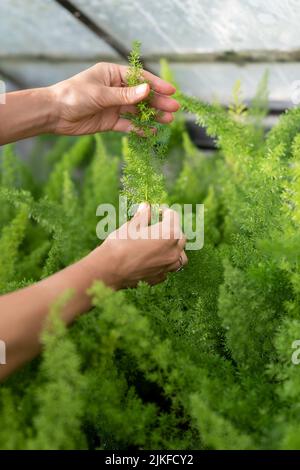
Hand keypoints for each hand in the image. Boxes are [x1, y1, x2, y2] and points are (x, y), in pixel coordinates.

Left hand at [49, 63, 179, 135]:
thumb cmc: (74, 96)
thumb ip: (125, 95)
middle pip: (141, 95)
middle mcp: (115, 89)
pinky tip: (151, 131)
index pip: (139, 78)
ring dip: (152, 115)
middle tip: (174, 108)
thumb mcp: (101, 94)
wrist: (55, 114)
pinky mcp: (110, 121)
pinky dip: (139, 128)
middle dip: (158, 102)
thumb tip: (147, 90)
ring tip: (167, 120)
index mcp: (112, 74)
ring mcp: (113, 106)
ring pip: (137, 111)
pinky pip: (128, 124)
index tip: (171, 91)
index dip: (156, 84)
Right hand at [82, 204, 187, 288]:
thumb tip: (147, 206)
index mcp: (169, 234)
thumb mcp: (132, 225)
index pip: (173, 216)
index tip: (156, 210)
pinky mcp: (160, 277)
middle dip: (171, 228)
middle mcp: (173, 251)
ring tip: (163, 243)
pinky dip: (165, 261)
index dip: (164, 211)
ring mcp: (168, 266)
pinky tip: (155, 258)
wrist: (109, 270)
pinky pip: (169, 267)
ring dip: (174, 247)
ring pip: (180, 254)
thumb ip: (143, 215)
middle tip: (158, 225)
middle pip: (180, 235)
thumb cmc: (120, 244)